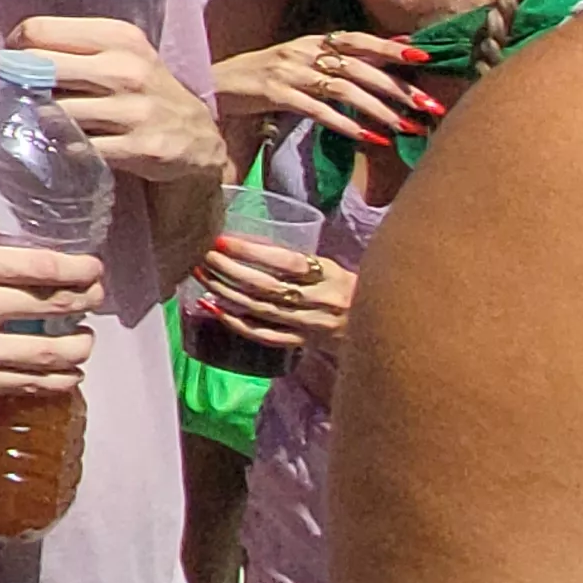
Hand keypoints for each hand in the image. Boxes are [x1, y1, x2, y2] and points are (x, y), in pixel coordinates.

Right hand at [0, 206, 102, 397]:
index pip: (39, 266)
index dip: (78, 269)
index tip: (94, 269)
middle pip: (52, 305)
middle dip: (85, 301)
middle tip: (95, 298)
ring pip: (49, 351)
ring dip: (79, 346)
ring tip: (85, 340)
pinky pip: (26, 383)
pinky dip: (57, 380)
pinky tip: (68, 374)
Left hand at [14, 14, 224, 187]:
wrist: (197, 136)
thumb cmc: (143, 88)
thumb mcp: (120, 53)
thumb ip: (73, 48)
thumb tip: (12, 55)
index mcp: (119, 37)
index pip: (39, 30)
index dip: (16, 48)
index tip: (15, 63)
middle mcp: (126, 68)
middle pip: (41, 67)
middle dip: (22, 82)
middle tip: (21, 94)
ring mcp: (133, 110)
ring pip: (55, 110)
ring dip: (40, 118)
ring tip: (43, 120)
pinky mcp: (137, 147)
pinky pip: (77, 146)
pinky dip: (63, 146)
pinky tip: (66, 142)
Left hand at [194, 239, 353, 350]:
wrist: (382, 328)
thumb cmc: (350, 289)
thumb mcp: (332, 267)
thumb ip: (299, 259)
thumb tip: (249, 241)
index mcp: (330, 274)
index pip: (287, 261)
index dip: (252, 251)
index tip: (221, 239)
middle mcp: (319, 301)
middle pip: (265, 287)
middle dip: (228, 270)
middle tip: (202, 254)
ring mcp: (309, 325)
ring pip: (259, 309)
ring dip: (225, 292)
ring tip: (200, 275)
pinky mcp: (302, 343)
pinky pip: (263, 335)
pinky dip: (234, 322)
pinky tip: (212, 308)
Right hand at [213, 30, 433, 146]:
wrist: (213, 87)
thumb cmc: (263, 78)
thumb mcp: (301, 63)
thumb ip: (337, 64)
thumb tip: (384, 68)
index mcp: (312, 41)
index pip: (358, 39)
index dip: (391, 46)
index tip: (426, 58)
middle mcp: (303, 51)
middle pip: (359, 68)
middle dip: (398, 88)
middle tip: (429, 107)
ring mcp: (288, 72)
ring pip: (344, 89)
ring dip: (379, 110)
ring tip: (406, 129)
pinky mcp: (274, 94)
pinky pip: (318, 110)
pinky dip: (346, 125)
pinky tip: (369, 139)